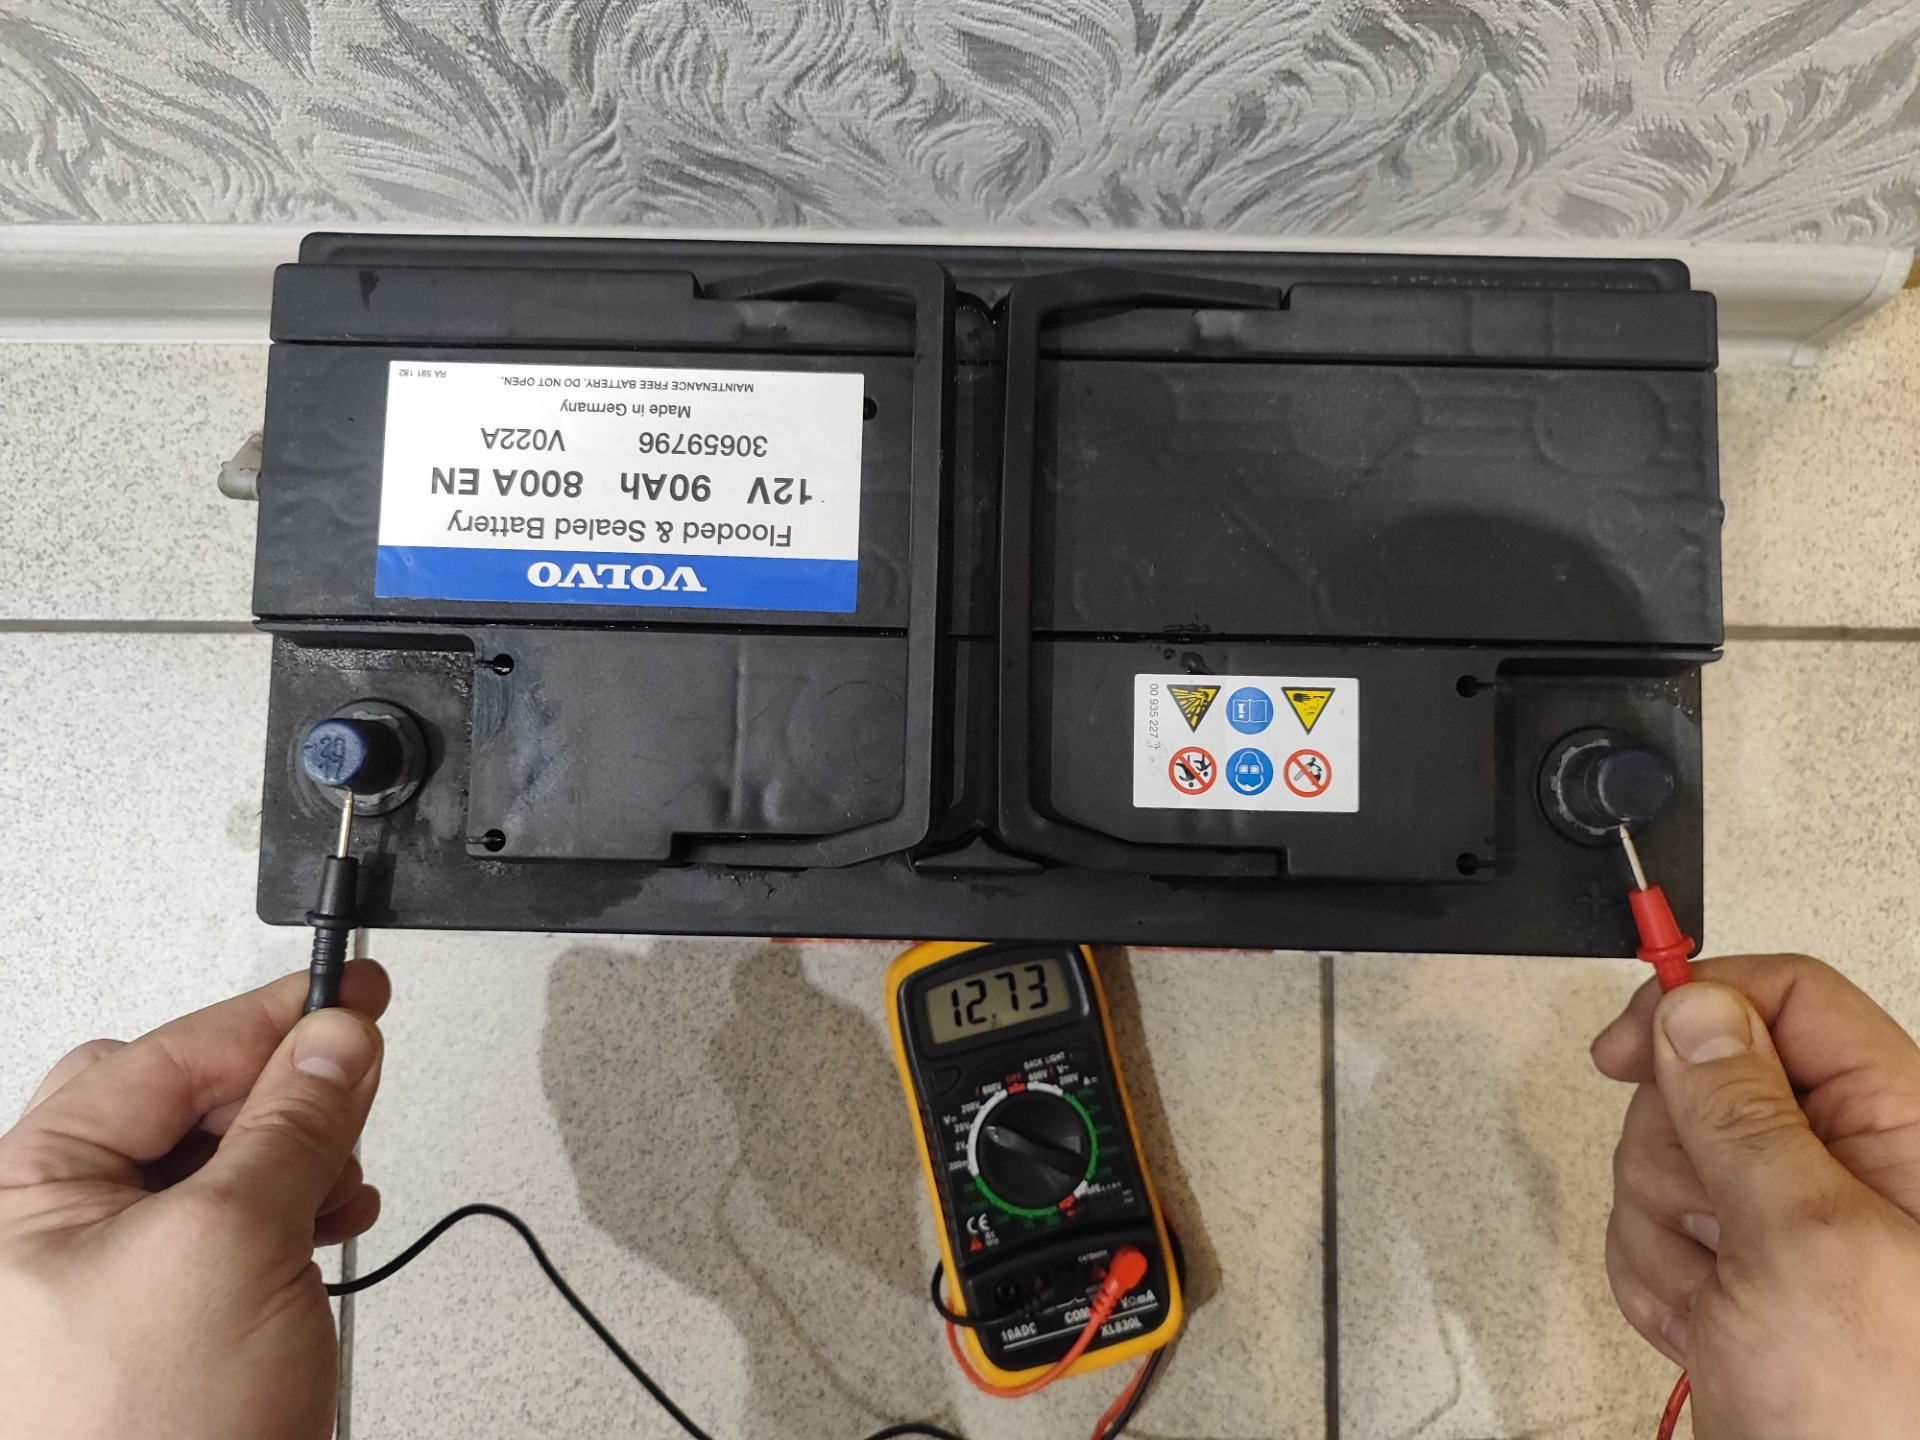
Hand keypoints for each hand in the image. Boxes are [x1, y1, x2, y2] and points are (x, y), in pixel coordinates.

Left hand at [0, 961, 389, 1439]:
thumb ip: (293, 1125)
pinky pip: (230, 1223)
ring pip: (215, 1159)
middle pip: (181, 1099)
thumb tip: (336, 1039)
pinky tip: (330, 1218)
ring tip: (343, 1171)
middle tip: (351, 1075)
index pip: (163, 1055)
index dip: (268, 1017)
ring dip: (294, 1150)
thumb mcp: (233, 1245)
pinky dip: (292, 1205)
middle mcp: (53, 1230)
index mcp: (26, 1191)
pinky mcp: (164, 1323)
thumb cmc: (141, 1439)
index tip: (353, 993)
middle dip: (275, 1087)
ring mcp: (108, 1281)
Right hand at [1592, 954, 1919, 1437]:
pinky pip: (1653, 1231)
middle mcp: (1850, 1167)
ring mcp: (1791, 1226)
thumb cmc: (1885, 1424)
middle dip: (1675, 1156)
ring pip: (1666, 1161)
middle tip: (1718, 1226)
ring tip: (1723, 1302)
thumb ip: (1743, 1115)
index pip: (1789, 999)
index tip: (1626, 1046)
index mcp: (1902, 1130)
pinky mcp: (1743, 1276)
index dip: (1698, 1004)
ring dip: (1664, 1234)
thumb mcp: (1806, 1245)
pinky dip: (1659, 1280)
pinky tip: (1708, 1327)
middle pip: (1704, 1082)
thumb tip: (1695, 1012)